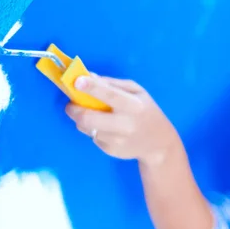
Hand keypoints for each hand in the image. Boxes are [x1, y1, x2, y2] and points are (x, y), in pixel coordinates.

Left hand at [65, 74, 180, 164]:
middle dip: (74, 110)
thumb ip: (113, 84)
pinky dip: (94, 130)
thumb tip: (88, 77)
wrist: (158, 144)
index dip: (91, 87)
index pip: (109, 95)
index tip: (77, 82)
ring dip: (83, 120)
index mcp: (134, 105)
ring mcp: (117, 140)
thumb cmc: (146, 111)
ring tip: (93, 115)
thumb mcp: (137, 92)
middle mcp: (125, 124)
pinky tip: (106, 129)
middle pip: (88, 118)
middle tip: (71, 105)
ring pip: (87, 128)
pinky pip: (93, 137)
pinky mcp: (111, 151)